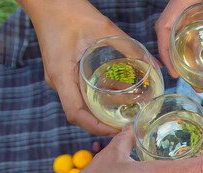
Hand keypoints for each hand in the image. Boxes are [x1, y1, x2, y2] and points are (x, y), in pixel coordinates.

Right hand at [21, 0, 128, 135]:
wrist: (48, 2)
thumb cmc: (70, 12)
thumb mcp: (104, 29)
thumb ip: (129, 47)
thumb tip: (153, 64)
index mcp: (61, 75)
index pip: (76, 114)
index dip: (97, 127)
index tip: (118, 130)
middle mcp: (57, 81)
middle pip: (78, 113)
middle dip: (102, 123)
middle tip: (125, 124)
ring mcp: (58, 77)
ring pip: (78, 104)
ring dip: (99, 111)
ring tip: (124, 112)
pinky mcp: (62, 72)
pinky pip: (77, 92)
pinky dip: (95, 98)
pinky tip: (114, 93)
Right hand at [156, 0, 202, 77]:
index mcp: (185, 0)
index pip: (165, 27)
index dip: (165, 51)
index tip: (173, 72)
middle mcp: (186, 5)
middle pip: (172, 36)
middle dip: (179, 61)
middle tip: (194, 84)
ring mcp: (195, 5)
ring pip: (185, 33)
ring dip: (190, 56)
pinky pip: (199, 27)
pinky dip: (202, 44)